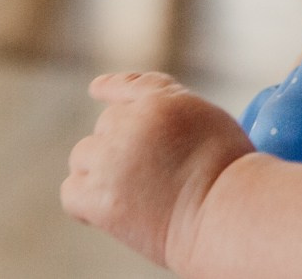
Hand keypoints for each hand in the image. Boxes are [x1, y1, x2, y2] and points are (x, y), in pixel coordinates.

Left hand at [63, 72, 254, 269]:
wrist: (229, 215)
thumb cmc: (230, 173)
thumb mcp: (208, 118)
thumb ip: (172, 105)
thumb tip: (145, 111)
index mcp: (161, 100)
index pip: (128, 86)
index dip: (111, 88)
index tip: (96, 89)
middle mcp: (131, 123)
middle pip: (106, 125)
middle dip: (121, 145)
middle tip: (149, 173)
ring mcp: (112, 161)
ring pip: (84, 156)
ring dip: (100, 169)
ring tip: (133, 192)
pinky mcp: (100, 198)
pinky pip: (71, 191)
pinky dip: (84, 200)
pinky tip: (106, 208)